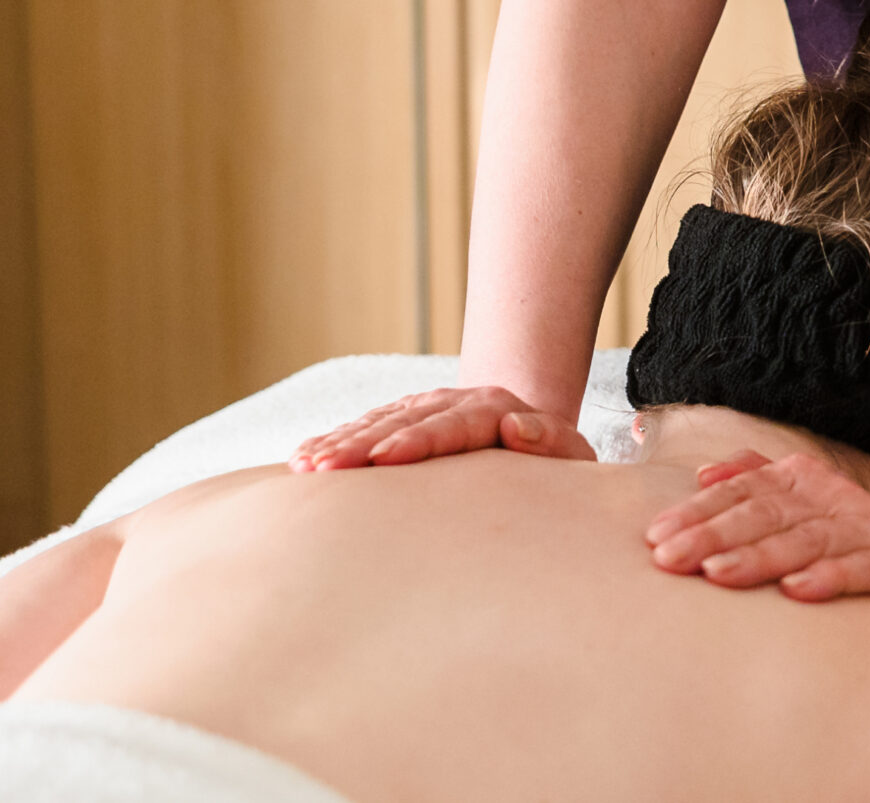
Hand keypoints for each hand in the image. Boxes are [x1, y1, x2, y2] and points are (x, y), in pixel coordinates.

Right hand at [288, 386, 595, 471]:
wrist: (536, 432)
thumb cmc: (556, 460)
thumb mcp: (569, 455)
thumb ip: (550, 441)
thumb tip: (516, 427)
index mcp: (492, 410)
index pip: (448, 427)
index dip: (415, 443)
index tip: (383, 460)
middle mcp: (451, 402)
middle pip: (400, 423)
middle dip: (359, 444)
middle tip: (325, 468)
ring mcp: (422, 408)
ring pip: (374, 423)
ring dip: (336, 443)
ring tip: (303, 466)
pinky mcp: (402, 420)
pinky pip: (362, 429)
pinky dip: (331, 442)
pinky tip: (301, 460)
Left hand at [643, 452, 869, 619]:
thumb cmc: (867, 536)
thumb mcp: (810, 506)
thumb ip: (759, 484)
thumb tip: (704, 476)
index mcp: (808, 487)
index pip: (745, 493)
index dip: (699, 513)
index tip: (654, 535)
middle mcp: (837, 504)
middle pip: (767, 515)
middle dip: (713, 534)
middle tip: (667, 558)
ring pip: (809, 541)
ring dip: (760, 556)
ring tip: (717, 573)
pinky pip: (867, 571)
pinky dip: (832, 578)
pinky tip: (798, 590)